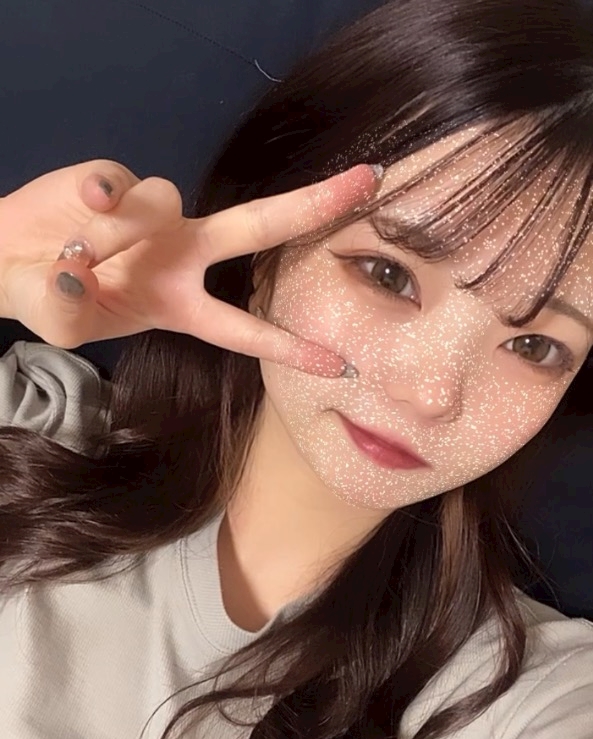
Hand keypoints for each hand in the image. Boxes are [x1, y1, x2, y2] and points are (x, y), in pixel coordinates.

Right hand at [0, 159, 378, 375]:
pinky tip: (78, 211)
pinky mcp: (115, 181)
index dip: (288, 347)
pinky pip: (118, 183)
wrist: (9, 257)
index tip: (340, 366)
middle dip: (312, 205)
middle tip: (366, 182)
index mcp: (182, 304)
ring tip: (77, 254)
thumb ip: (67, 309)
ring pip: (160, 205)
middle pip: (257, 225)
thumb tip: (75, 268)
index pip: (243, 329)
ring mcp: (152, 215)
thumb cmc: (53, 297)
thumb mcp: (65, 322)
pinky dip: (97, 198)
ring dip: (116, 233)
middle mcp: (182, 254)